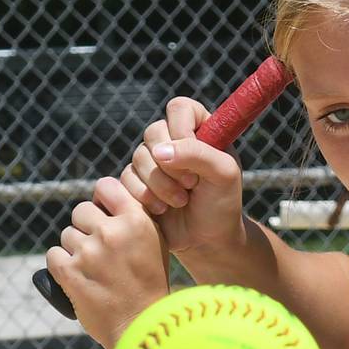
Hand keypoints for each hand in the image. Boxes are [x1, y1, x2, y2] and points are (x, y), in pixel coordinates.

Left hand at [44, 175, 170, 348]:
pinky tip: (76, 277)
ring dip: (75, 250)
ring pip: (67, 235)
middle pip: (82, 211)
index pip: (106, 186)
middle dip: (86, 227)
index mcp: (136, 221)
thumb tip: (106, 202)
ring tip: (93, 270)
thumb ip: (134, 219)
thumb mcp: (155, 244)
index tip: (104, 214)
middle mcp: (111, 232)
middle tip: (98, 250)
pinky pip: (53, 255)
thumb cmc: (150, 287)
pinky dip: (61, 267)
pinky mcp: (69, 271)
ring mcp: (89, 252)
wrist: (141, 327)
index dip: (101, 199)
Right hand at [121, 96, 247, 265]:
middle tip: (191, 185)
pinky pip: (125, 179)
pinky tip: (162, 210)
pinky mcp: (137, 182)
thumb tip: (159, 152)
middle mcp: (174, 140)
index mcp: (199, 129)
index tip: (192, 156)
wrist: (208, 240)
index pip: (179, 108)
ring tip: (180, 202)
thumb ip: (198, 154)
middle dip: (170, 166)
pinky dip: (144, 196)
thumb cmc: (222, 205)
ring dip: (159, 185)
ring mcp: (153, 161)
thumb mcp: (224, 175)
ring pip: (137, 158)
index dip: (181, 129)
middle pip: (153, 133)